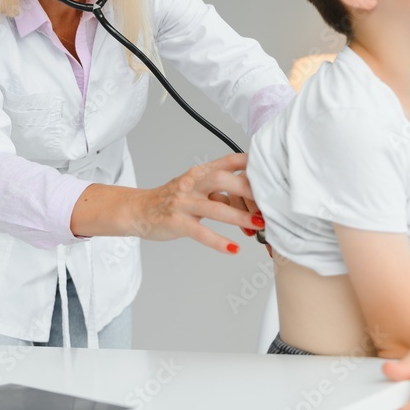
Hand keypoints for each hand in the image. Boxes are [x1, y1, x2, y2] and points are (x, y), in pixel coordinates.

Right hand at [132, 153, 262, 253]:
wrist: (138, 210)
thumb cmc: (172, 199)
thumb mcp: (196, 188)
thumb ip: (220, 190)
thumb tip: (250, 199)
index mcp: (200, 173)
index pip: (228, 161)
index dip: (250, 163)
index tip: (271, 169)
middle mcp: (192, 184)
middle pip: (222, 180)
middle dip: (248, 190)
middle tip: (269, 202)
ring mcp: (183, 203)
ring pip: (215, 208)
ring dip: (240, 216)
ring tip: (259, 224)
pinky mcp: (176, 223)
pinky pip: (200, 232)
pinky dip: (218, 242)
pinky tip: (233, 249)